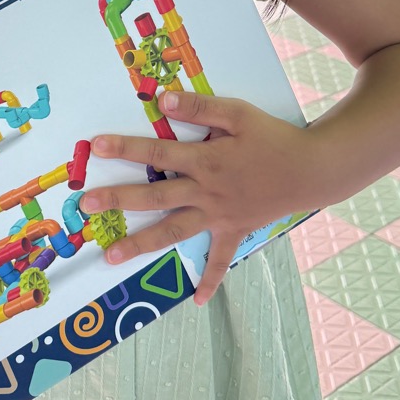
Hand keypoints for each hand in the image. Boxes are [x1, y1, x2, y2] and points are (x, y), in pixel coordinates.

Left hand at [82, 90, 321, 304]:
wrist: (312, 170)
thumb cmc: (273, 138)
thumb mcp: (238, 113)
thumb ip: (200, 107)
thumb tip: (163, 98)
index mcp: (204, 160)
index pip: (157, 151)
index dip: (126, 147)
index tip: (96, 146)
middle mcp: (205, 192)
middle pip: (155, 196)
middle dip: (119, 199)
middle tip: (86, 206)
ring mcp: (218, 216)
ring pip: (173, 231)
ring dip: (141, 244)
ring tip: (111, 257)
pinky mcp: (234, 230)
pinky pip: (221, 259)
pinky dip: (211, 280)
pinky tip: (197, 300)